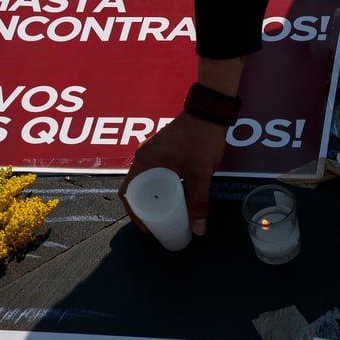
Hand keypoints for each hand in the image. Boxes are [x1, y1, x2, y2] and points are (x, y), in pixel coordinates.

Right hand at [118, 112, 228, 236]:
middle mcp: (144, 155)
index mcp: (145, 161)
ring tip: (166, 211)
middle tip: (157, 223)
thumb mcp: (199, 174)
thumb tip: (198, 228)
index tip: (146, 227)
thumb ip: (198, 201)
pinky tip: (173, 194)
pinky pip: (155, 171)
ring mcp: (153, 150)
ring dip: (154, 196)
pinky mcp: (164, 148)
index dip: (134, 213)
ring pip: (147, 179)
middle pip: (137, 187)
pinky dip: (160, 185)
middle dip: (145, 208)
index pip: (128, 192)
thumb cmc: (201, 137)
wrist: (211, 110)